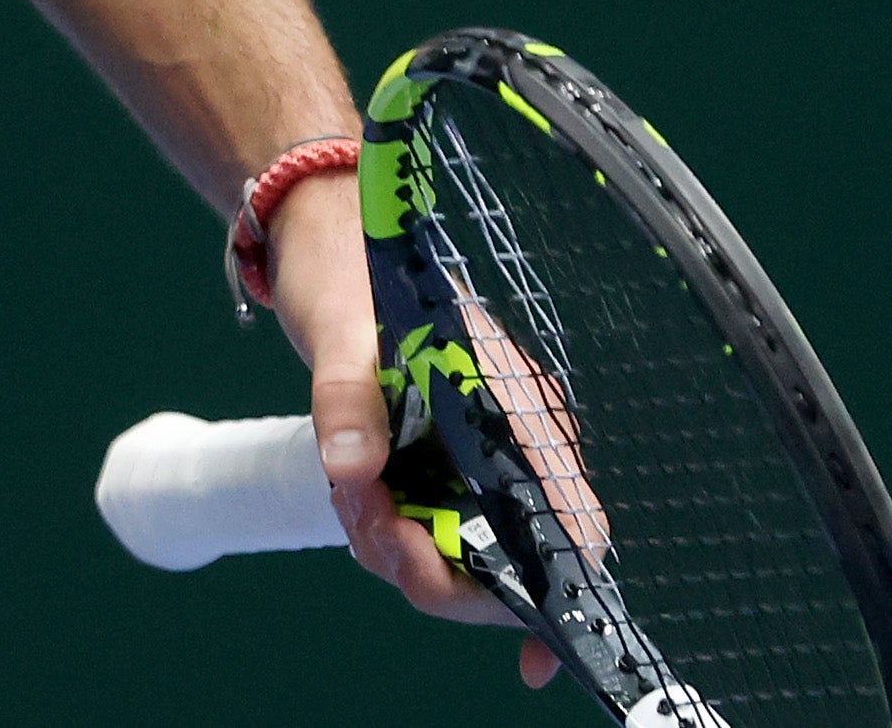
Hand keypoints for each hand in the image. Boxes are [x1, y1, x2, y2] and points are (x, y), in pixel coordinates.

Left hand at [263, 169, 562, 690]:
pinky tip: (353, 493)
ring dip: (396, 548)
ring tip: (350, 494)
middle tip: (372, 527)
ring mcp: (468, 455)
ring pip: (453, 551)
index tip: (530, 654)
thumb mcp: (340, 325)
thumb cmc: (346, 267)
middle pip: (504, 558)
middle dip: (435, 569)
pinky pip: (419, 529)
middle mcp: (506, 439)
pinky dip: (384, 530)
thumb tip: (351, 471)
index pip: (569, 518)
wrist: (322, 236)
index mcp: (515, 402)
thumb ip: (347, 397)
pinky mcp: (429, 461)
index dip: (562, 593)